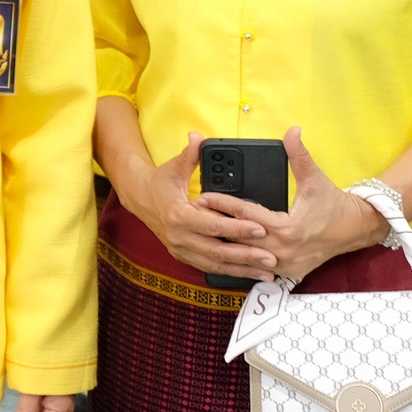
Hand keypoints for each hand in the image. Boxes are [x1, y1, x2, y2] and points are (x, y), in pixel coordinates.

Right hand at [132, 132, 276, 281]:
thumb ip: (189, 155)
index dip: (237, 227)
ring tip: (268, 273)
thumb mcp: (173, 168)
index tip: (260, 228)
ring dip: (243, 269)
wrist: (140, 199)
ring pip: (216, 264)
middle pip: (218, 251)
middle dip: (246, 256)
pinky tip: (249, 273)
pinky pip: (210, 268)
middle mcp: (179, 237)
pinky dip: (231, 272)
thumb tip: (198, 137)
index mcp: (179, 215)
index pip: (213, 225)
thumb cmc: (160, 182)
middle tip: (272, 258)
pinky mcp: (183, 256)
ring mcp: (180, 249)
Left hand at [199, 127, 384, 283]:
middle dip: (217, 224)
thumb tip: (292, 131)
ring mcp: (285, 265)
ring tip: (203, 229)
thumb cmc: (334, 204)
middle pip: (241, 238)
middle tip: (193, 213)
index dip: (224, 204)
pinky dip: (242, 256)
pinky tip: (225, 247)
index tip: (203, 196)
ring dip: (226, 242)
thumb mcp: (316, 178)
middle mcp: (284, 250)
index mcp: (288, 228)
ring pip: (247, 255)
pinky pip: (258, 265)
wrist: (355, 230)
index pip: (247, 214)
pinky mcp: (287, 272)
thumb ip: (299, 156)